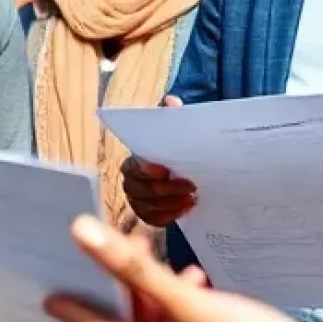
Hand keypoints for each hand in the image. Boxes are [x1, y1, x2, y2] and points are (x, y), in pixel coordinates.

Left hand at [46, 217, 322, 321]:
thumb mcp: (189, 302)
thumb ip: (135, 270)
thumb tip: (84, 236)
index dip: (70, 306)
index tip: (45, 288)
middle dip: (121, 282)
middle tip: (122, 242)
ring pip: (152, 321)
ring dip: (153, 289)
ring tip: (164, 254)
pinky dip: (177, 303)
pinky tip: (197, 281)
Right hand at [121, 96, 197, 227]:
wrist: (179, 172)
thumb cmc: (173, 151)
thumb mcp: (174, 133)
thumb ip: (172, 118)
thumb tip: (171, 102)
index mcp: (133, 162)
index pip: (134, 167)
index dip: (146, 170)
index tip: (165, 170)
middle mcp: (130, 183)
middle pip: (141, 191)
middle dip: (167, 189)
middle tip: (190, 185)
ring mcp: (137, 202)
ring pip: (148, 208)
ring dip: (171, 204)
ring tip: (192, 198)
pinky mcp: (147, 215)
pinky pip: (154, 220)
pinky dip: (171, 215)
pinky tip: (187, 208)